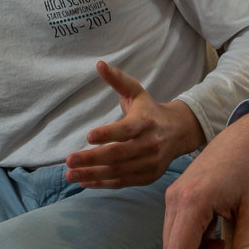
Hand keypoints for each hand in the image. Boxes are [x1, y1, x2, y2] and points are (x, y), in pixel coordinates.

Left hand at [66, 61, 202, 188]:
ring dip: (92, 174)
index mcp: (146, 122)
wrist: (178, 132)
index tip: (89, 136)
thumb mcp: (136, 92)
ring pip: (118, 171)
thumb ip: (117, 80)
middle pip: (118, 154)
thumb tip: (99, 64)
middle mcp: (150, 144)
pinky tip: (84, 181)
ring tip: (70, 174)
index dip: (108, 133)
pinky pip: (122, 182)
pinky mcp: (147, 176)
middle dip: (92, 159)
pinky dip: (102, 183)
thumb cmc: (149, 110)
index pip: (126, 130)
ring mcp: (150, 163)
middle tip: (69, 160)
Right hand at [162, 110, 248, 248]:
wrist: (247, 137)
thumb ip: (246, 246)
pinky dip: (191, 240)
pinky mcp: (175, 195)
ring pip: (170, 244)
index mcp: (193, 202)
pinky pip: (174, 230)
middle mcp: (175, 199)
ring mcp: (172, 196)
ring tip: (221, 241)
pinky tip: (214, 230)